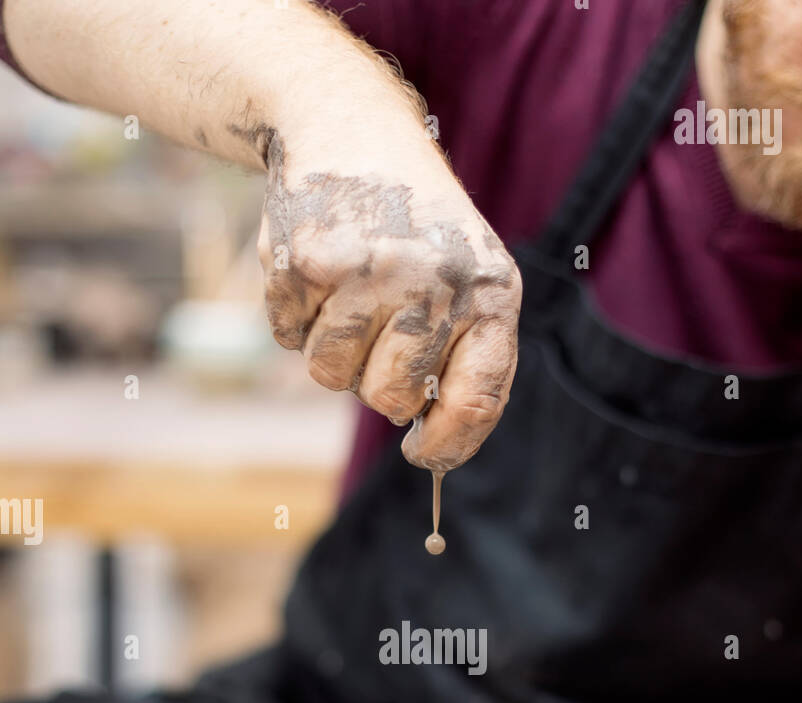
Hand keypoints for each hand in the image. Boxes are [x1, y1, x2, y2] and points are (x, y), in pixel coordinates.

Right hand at [257, 132, 520, 470]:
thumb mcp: (469, 279)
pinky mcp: (306, 262)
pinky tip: (317, 271)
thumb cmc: (418, 227)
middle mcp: (435, 282)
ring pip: (330, 376)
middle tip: (378, 326)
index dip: (446, 445)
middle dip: (375, 380)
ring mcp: (368, 272)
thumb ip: (467, 359)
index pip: (476, 401)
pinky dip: (295, 318)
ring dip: (331, 350)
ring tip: (349, 290)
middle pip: (391, 399)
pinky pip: (288, 339)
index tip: (421, 453)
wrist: (350, 128)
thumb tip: (436, 450)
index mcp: (491, 292)